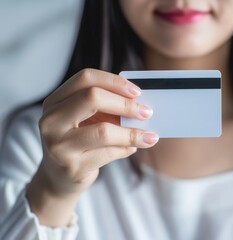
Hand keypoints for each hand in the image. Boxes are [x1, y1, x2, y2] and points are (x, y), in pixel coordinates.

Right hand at [26, 68, 157, 225]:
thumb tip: (141, 104)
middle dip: (125, 104)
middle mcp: (51, 120)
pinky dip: (126, 149)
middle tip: (146, 112)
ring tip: (149, 136)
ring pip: (103, 131)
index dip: (114, 82)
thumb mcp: (86, 120)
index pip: (85, 79)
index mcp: (55, 101)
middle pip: (92, 98)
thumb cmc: (78, 143)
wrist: (58, 178)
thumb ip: (107, 108)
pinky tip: (133, 148)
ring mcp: (59, 145)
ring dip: (132, 133)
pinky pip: (108, 153)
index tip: (137, 92)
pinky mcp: (72, 166)